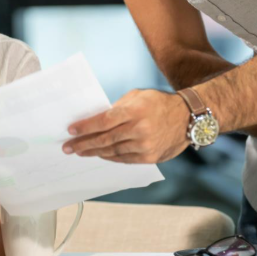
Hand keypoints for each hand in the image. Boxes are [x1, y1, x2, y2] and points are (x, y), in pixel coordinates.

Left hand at [62, 89, 190, 163]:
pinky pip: (124, 159)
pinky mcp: (149, 157)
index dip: (86, 127)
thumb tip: (96, 119)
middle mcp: (140, 129)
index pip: (104, 120)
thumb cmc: (159, 103)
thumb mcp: (138, 96)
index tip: (71, 130)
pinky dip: (110, 157)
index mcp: (135, 110)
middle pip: (105, 139)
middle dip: (84, 143)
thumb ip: (118, 107)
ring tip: (80, 152)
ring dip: (94, 152)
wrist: (188, 118)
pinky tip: (99, 155)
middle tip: (68, 147)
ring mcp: (145, 145)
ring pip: (112, 151)